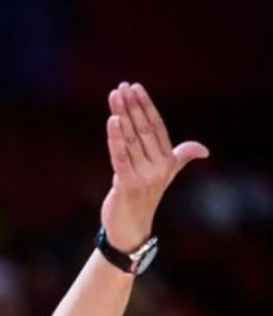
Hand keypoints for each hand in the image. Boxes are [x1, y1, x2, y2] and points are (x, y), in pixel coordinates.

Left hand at [102, 82, 208, 250]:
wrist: (131, 228)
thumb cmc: (144, 198)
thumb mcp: (165, 176)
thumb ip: (180, 158)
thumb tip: (203, 150)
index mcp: (167, 161)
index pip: (157, 126)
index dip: (146, 106)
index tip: (136, 87)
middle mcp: (158, 167)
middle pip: (143, 129)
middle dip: (132, 106)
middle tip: (121, 87)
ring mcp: (143, 176)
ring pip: (130, 140)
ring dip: (121, 116)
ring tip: (114, 97)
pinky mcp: (127, 184)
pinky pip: (120, 157)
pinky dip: (116, 139)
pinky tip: (112, 121)